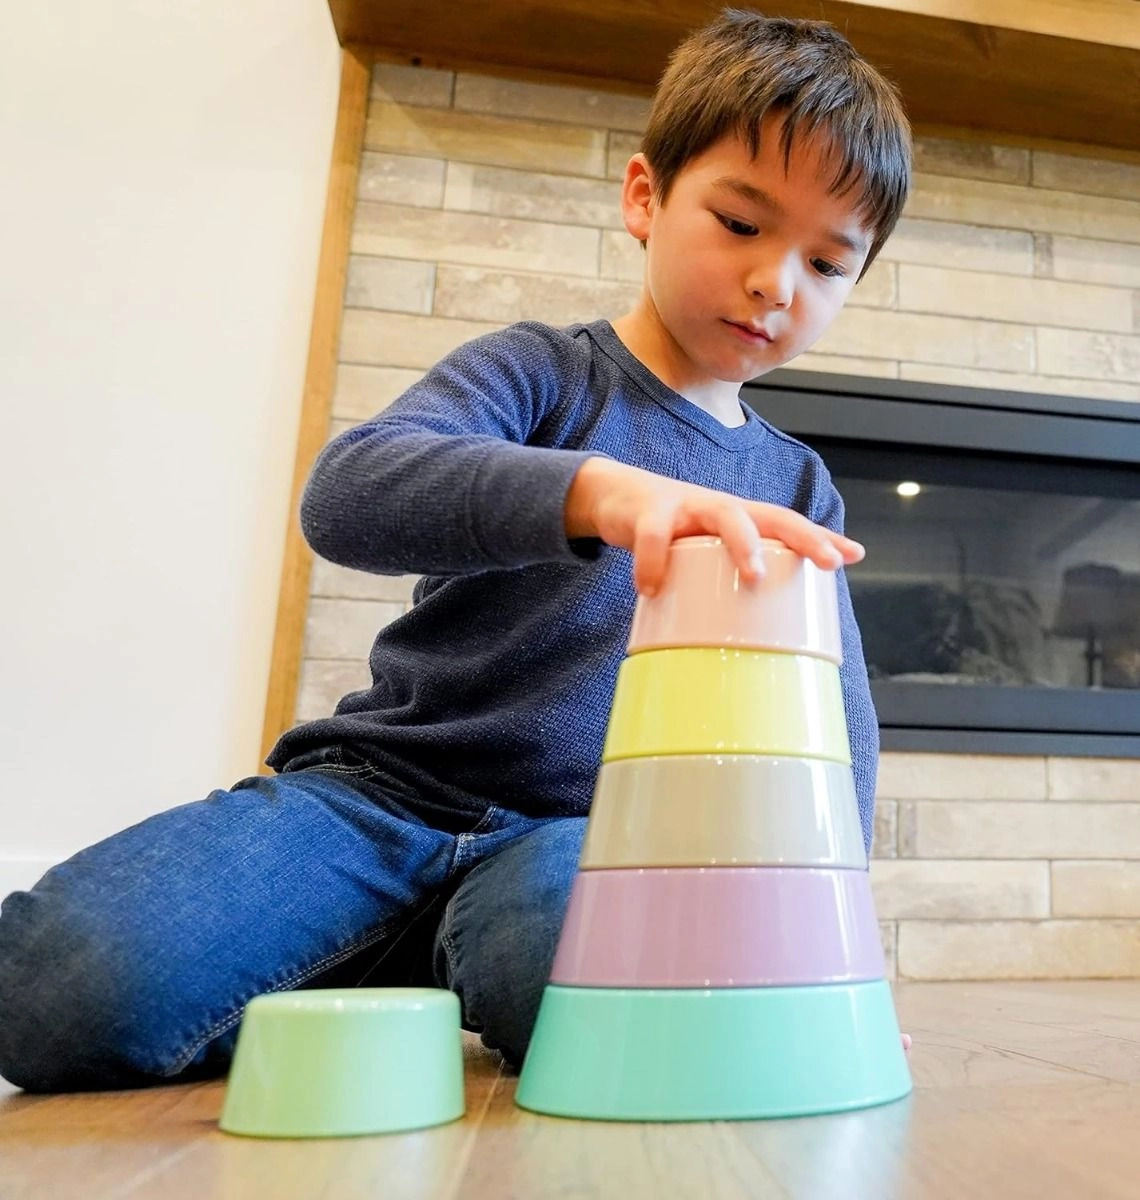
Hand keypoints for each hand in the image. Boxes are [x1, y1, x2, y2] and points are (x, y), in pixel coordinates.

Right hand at [565, 457, 864, 595]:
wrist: (616, 497)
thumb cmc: (671, 532)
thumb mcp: (704, 549)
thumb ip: (728, 575)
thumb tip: (757, 626)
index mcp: (738, 519)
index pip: (787, 523)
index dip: (819, 537)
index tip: (852, 555)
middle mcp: (719, 507)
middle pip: (769, 514)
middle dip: (802, 537)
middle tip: (825, 562)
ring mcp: (685, 505)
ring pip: (724, 514)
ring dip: (743, 543)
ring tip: (755, 576)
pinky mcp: (648, 511)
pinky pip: (653, 536)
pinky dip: (653, 563)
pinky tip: (651, 589)